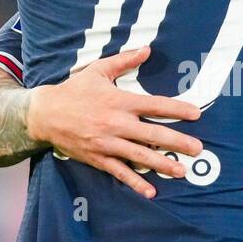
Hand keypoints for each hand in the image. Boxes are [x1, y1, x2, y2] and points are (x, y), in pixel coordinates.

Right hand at [25, 45, 202, 197]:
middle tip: (198, 148)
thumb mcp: (98, 70)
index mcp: (120, 101)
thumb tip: (147, 49)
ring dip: (163, 164)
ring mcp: (108, 143)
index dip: (177, 109)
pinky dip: (136, 183)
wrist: (45, 113)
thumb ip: (124, 61)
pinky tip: (151, 192)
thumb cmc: (74, 90)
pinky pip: (120, 172)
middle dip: (177, 141)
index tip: (196, 114)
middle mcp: (117, 123)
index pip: (155, 105)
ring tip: (182, 171)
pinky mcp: (98, 158)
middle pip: (153, 134)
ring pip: (140, 156)